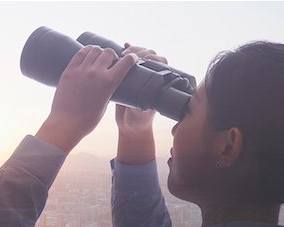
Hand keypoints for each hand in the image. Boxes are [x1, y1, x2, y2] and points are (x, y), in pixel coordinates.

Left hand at [36, 45, 137, 152]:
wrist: (66, 124)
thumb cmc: (87, 119)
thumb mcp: (105, 103)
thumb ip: (108, 88)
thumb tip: (108, 79)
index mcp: (109, 82)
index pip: (126, 62)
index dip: (131, 58)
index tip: (131, 58)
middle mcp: (96, 73)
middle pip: (108, 52)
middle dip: (112, 55)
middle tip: (110, 61)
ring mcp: (81, 70)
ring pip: (94, 50)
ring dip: (99, 52)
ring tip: (98, 58)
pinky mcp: (69, 71)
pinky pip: (80, 54)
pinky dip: (86, 51)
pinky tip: (88, 54)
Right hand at [116, 43, 168, 163]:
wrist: (128, 124)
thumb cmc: (138, 120)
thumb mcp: (140, 113)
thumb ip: (142, 107)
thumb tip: (141, 98)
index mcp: (158, 82)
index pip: (161, 62)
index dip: (153, 57)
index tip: (143, 59)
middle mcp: (150, 76)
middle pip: (149, 55)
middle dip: (140, 52)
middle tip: (129, 55)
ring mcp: (139, 74)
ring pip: (139, 55)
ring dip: (133, 50)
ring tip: (123, 53)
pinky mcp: (128, 75)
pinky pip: (129, 59)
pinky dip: (126, 51)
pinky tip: (123, 45)